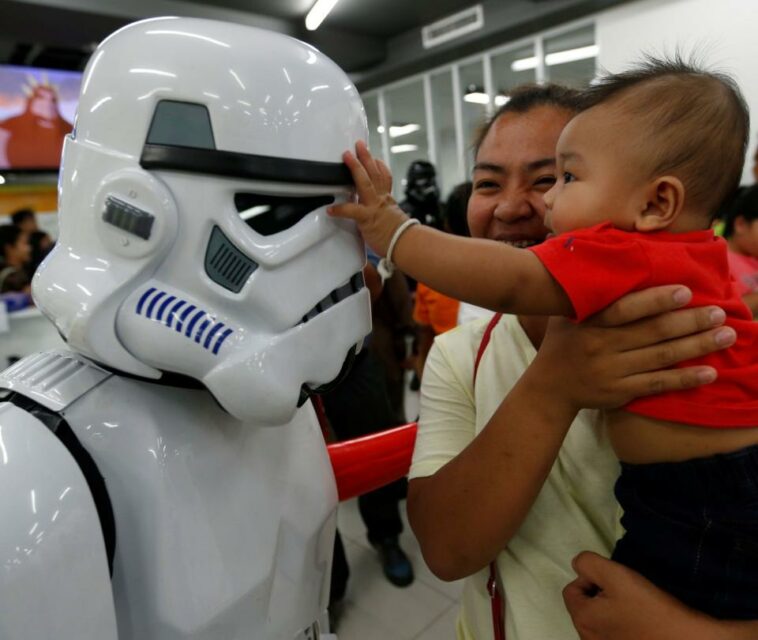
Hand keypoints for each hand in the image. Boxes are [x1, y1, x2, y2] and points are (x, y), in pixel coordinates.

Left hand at [328, 140, 408, 255]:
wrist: (407, 244)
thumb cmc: (400, 238)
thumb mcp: (394, 221)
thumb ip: (384, 216)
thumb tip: (381, 220)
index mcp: (387, 200)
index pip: (385, 178)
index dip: (379, 166)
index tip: (374, 157)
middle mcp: (381, 199)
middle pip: (374, 173)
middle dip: (366, 157)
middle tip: (359, 144)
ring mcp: (374, 206)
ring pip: (365, 182)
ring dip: (355, 167)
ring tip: (346, 156)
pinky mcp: (367, 218)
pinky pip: (352, 210)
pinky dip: (340, 210)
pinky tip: (331, 209)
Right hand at [524, 285, 736, 410]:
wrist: (548, 388)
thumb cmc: (563, 341)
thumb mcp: (566, 313)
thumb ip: (588, 292)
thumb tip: (604, 251)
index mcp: (590, 322)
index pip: (626, 309)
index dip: (656, 300)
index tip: (686, 291)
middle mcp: (600, 345)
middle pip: (652, 332)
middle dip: (690, 322)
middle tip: (719, 312)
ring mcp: (611, 371)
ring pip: (661, 357)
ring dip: (697, 346)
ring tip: (726, 335)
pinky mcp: (620, 392)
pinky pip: (658, 384)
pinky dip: (685, 379)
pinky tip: (710, 373)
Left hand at [563, 552, 724, 639]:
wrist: (685, 639)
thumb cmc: (649, 607)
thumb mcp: (616, 574)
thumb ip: (588, 563)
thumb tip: (579, 567)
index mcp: (582, 619)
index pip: (571, 590)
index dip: (590, 578)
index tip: (613, 580)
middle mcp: (587, 638)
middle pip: (583, 606)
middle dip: (599, 594)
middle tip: (624, 592)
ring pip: (597, 621)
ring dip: (609, 609)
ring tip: (633, 607)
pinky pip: (611, 634)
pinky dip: (620, 625)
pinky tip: (638, 622)